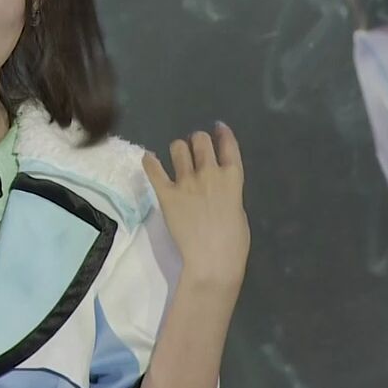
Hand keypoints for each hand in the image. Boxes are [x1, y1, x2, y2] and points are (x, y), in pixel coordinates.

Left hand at [142, 122, 249, 287]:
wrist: (213, 259)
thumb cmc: (233, 242)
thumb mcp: (238, 210)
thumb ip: (228, 193)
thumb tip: (218, 188)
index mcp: (232, 178)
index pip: (229, 146)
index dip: (223, 134)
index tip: (218, 127)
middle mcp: (209, 173)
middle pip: (201, 141)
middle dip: (197, 141)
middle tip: (194, 147)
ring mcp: (186, 182)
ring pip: (178, 148)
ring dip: (178, 149)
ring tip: (176, 154)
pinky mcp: (166, 194)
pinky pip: (154, 170)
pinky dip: (150, 161)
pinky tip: (149, 158)